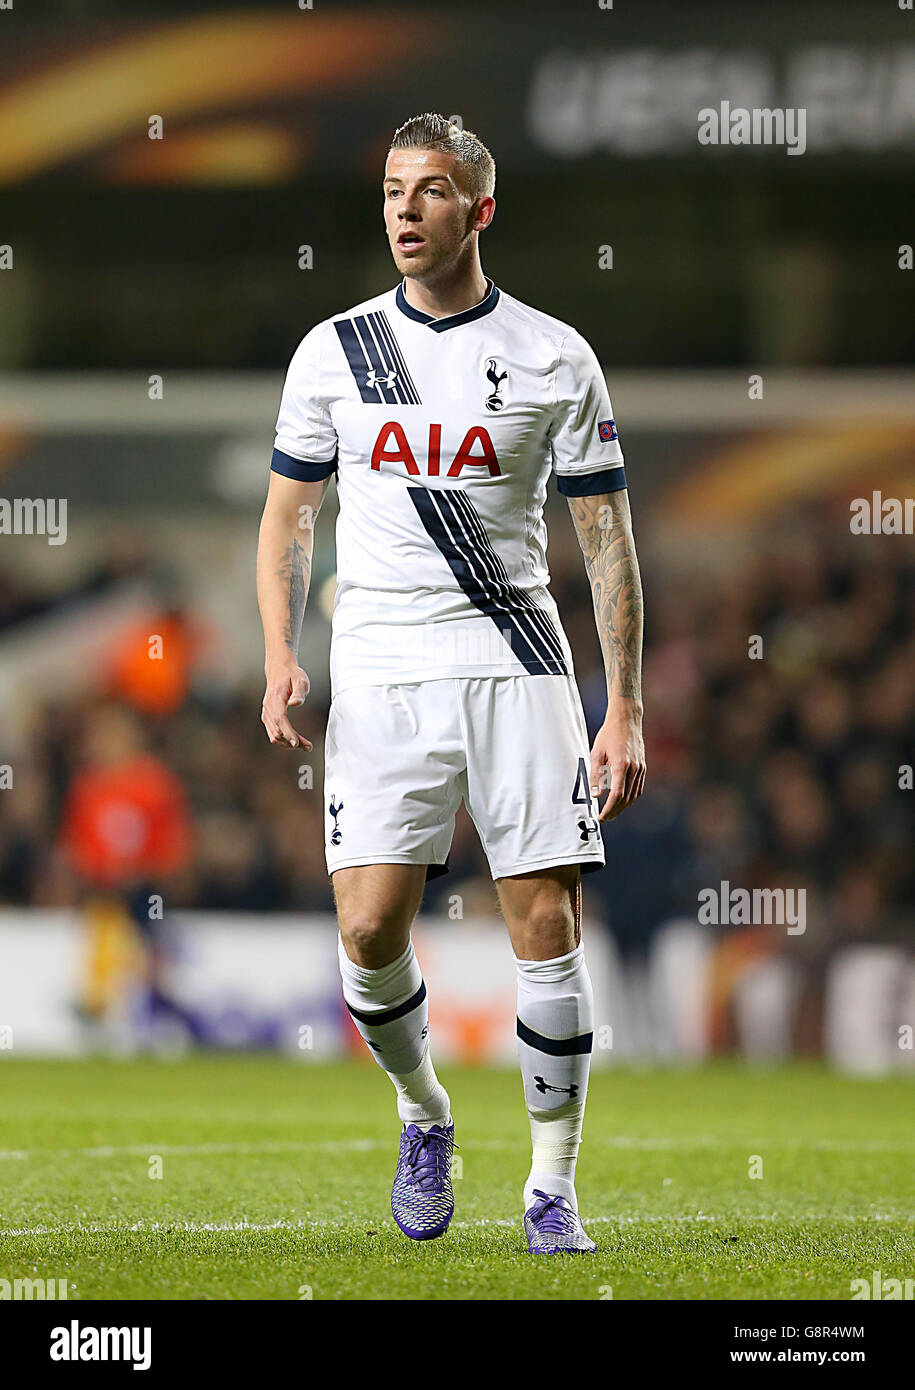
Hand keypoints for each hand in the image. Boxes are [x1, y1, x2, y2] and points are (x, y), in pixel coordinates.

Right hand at [261, 663, 311, 749]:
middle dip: (291, 741)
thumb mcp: (300, 680)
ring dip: (287, 743)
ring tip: (304, 745)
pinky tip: (294, 741)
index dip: (288, 733)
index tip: (297, 743)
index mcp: (276, 698)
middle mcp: (268, 707)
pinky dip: (282, 739)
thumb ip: (299, 692)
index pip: (280, 719)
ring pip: (274, 734)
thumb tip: (296, 704)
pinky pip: (272, 732)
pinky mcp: (267, 716)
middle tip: (308, 746)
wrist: (279, 669)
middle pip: (277, 731)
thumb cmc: (291, 675)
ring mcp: (266, 713)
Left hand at [589, 706, 645, 821]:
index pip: (617, 795)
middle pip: (626, 798)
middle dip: (615, 811)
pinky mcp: (642, 767)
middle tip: (604, 818)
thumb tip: (595, 795)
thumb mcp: (596, 753)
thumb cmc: (608, 735)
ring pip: (634, 795)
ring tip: (611, 812)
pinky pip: (638, 788)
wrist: (626, 720)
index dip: (609, 809)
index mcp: (621, 765)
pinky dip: (630, 797)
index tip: (600, 817)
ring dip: (623, 806)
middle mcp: (634, 769)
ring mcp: (640, 768)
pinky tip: (621, 801)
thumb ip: (596, 775)